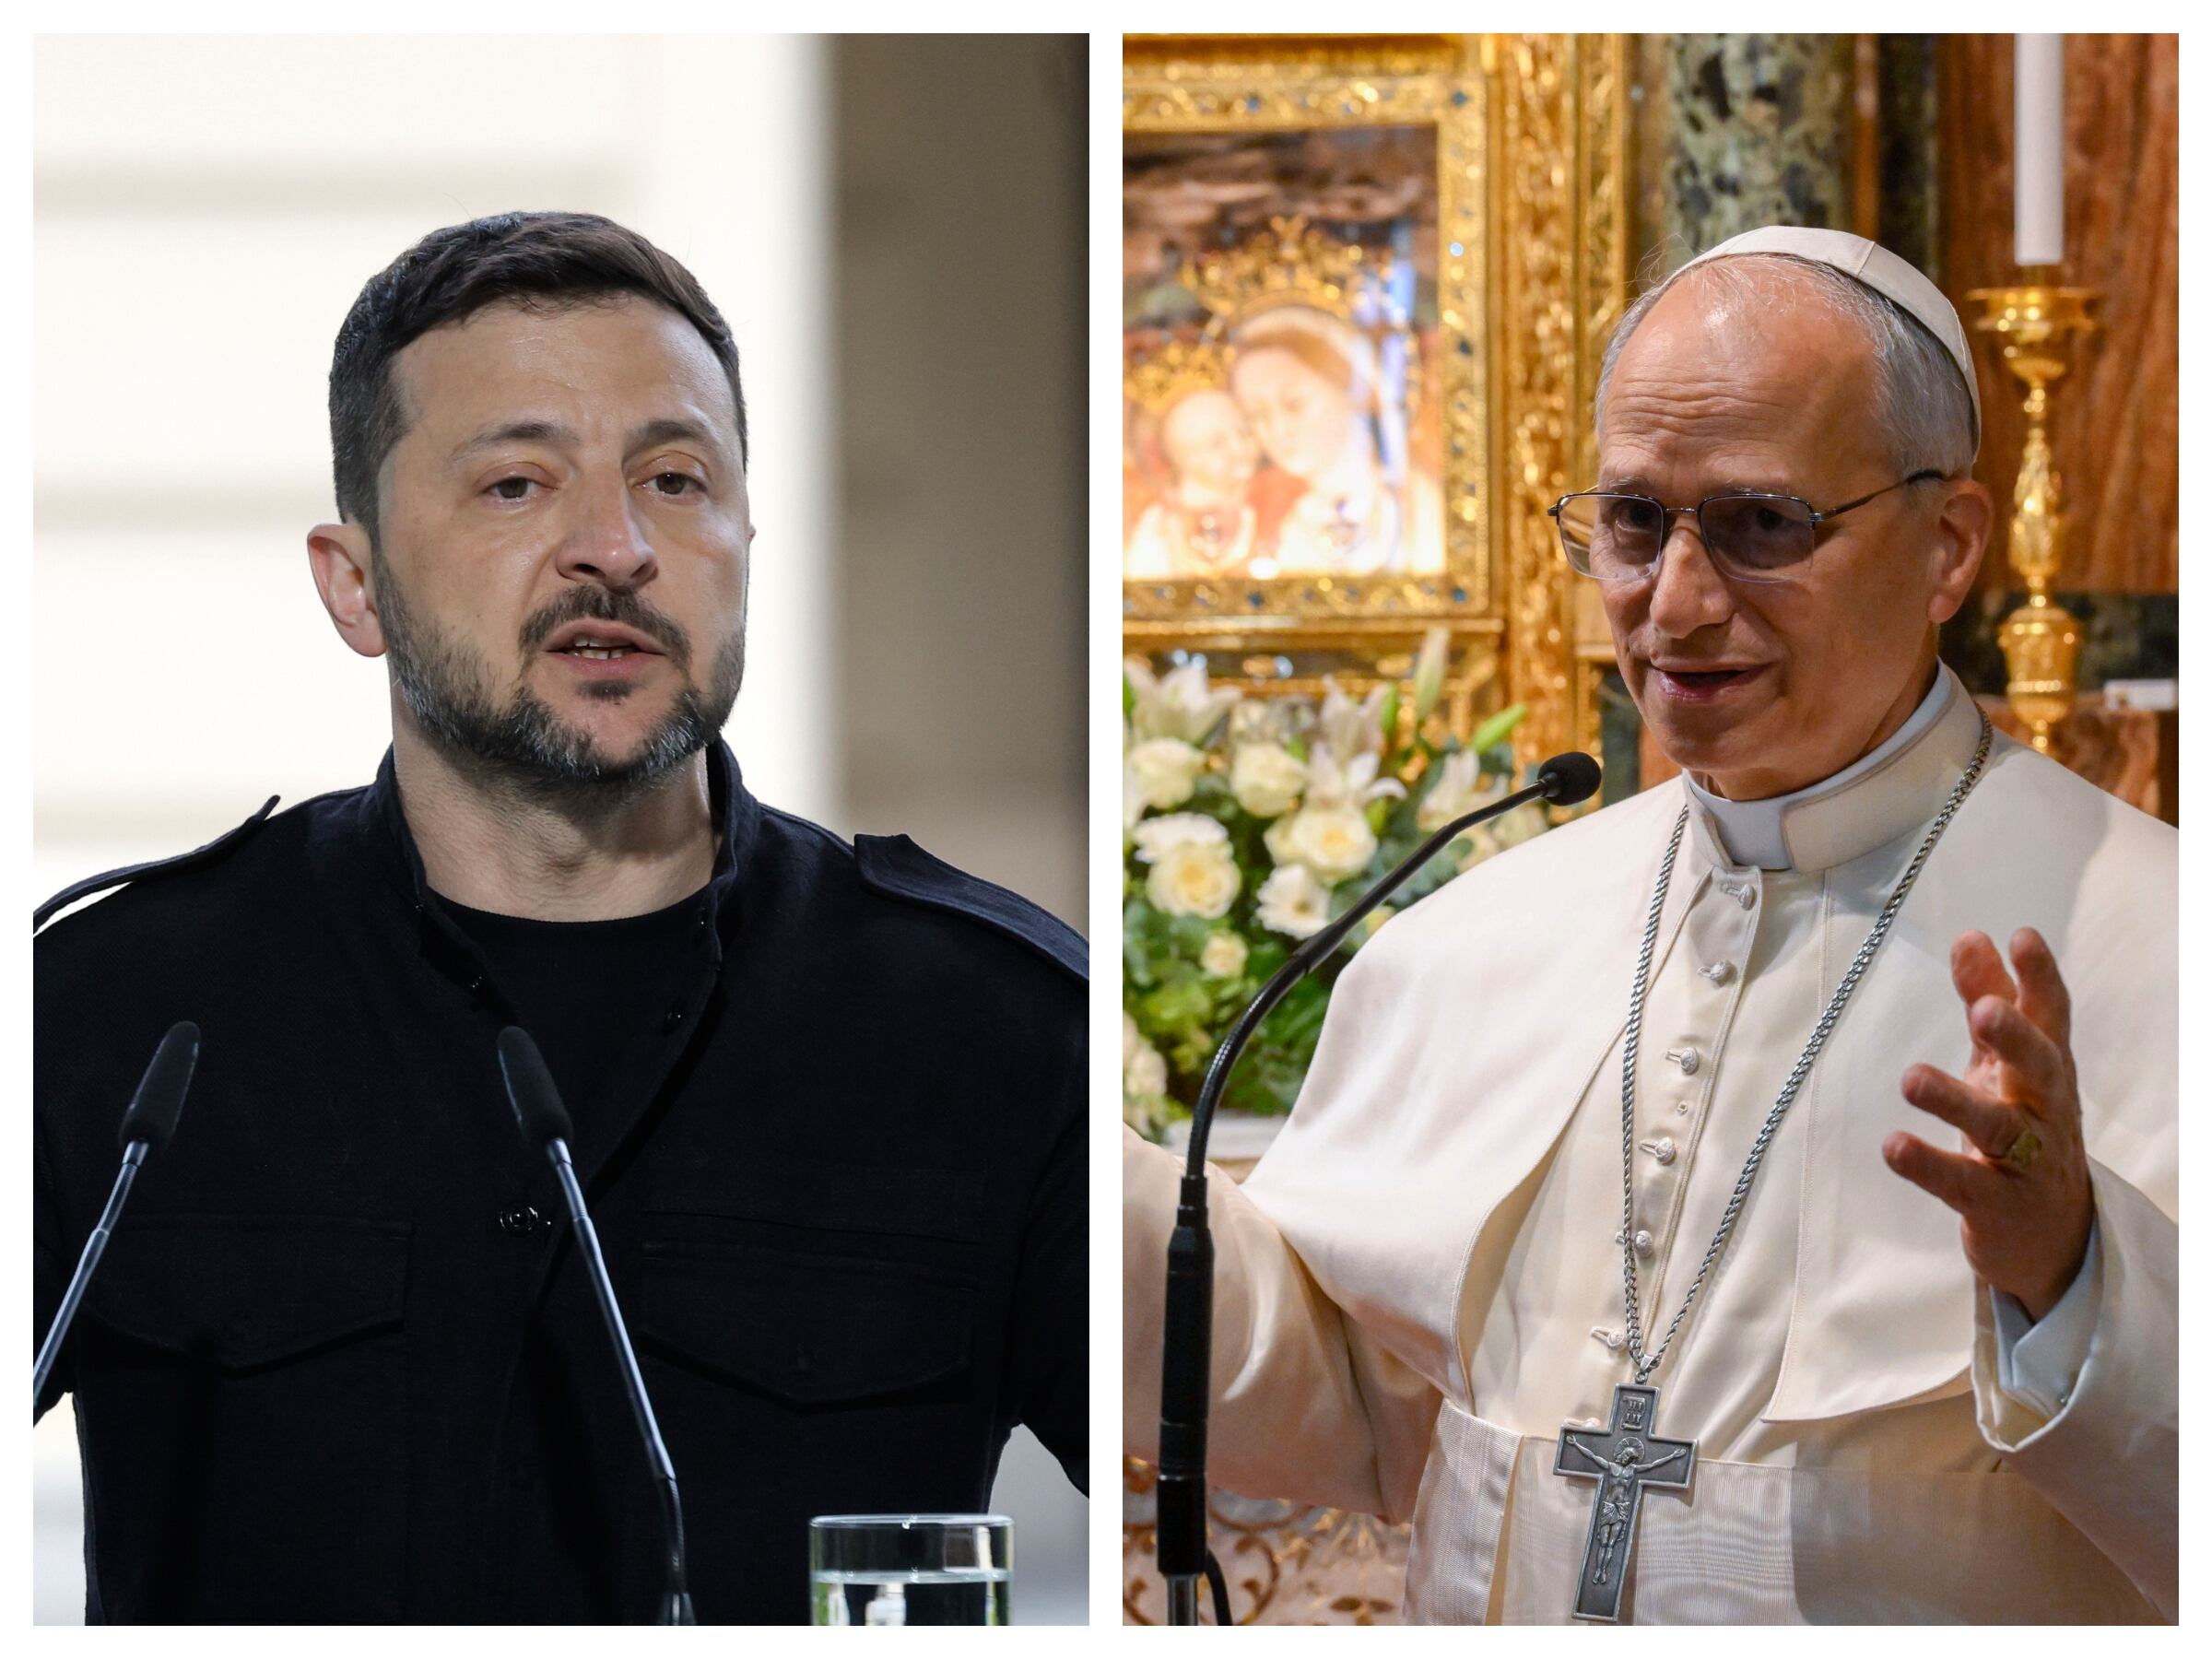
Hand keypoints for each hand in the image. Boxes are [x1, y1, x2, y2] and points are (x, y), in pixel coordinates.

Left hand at [1884, 927, 2093, 1320]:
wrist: (2053, 1236)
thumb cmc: (2025, 1129)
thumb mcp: (2007, 1064)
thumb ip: (1990, 999)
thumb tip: (1972, 936)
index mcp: (2045, 1070)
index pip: (2051, 1018)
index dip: (2040, 978)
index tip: (2022, 936)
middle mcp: (2043, 1110)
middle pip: (2039, 1069)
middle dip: (2016, 1038)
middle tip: (1986, 1012)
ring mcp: (2024, 1160)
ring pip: (1998, 1127)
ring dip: (1955, 1102)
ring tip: (1911, 1078)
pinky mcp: (1995, 1205)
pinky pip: (1963, 1184)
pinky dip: (1928, 1165)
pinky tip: (1894, 1147)